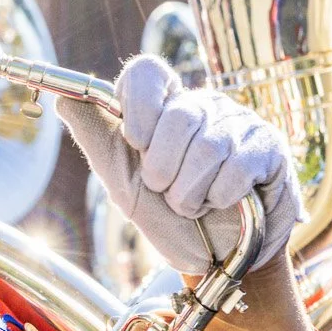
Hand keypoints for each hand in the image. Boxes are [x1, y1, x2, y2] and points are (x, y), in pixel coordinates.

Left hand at [56, 56, 300, 273]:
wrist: (215, 258)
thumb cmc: (167, 216)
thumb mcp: (123, 181)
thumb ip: (95, 138)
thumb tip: (61, 99)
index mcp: (165, 106)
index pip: (147, 72)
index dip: (137, 105)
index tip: (136, 141)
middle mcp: (204, 105)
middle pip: (179, 114)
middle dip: (163, 169)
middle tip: (164, 190)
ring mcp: (240, 123)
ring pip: (209, 146)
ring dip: (191, 192)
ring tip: (192, 204)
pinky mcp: (270, 148)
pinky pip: (239, 166)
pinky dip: (221, 197)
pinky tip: (224, 203)